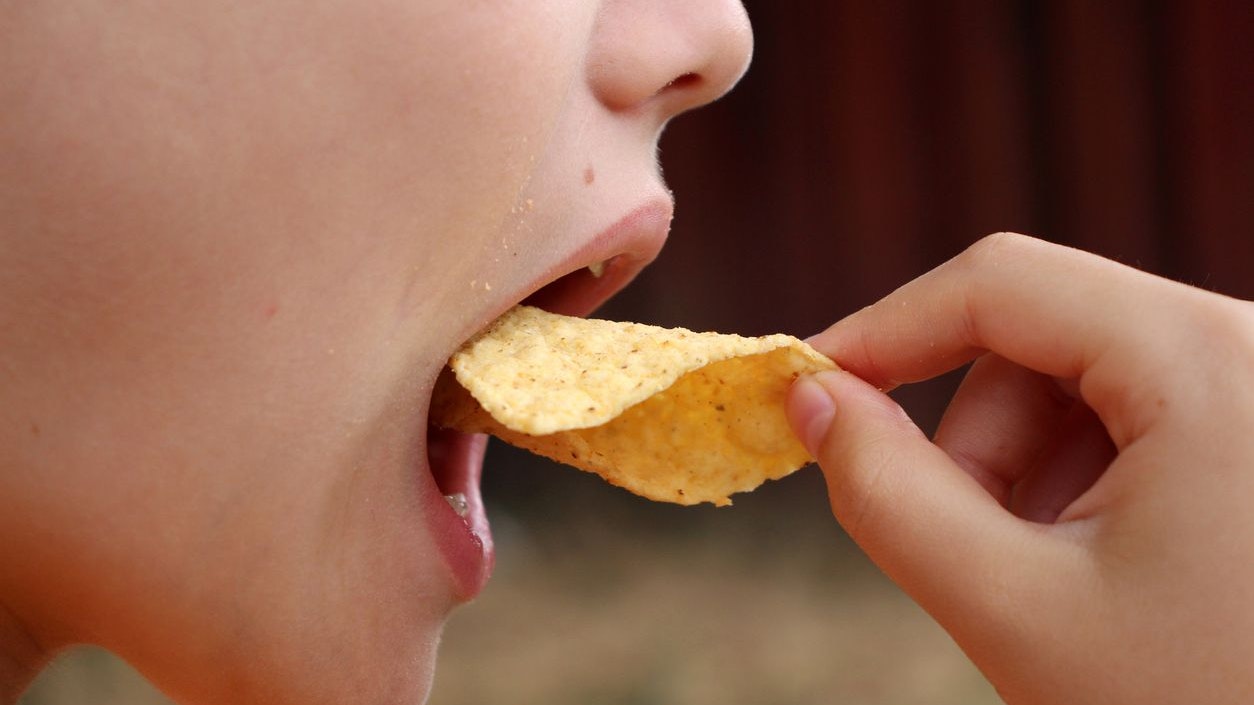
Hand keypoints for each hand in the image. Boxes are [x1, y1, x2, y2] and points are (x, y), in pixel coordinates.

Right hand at [787, 233, 1253, 704]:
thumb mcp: (1014, 608)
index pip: (1000, 284)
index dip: (884, 331)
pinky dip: (1084, 481)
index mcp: (1208, 359)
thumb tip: (814, 398)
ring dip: (1029, 473)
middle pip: (1039, 340)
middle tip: (975, 549)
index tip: (810, 387)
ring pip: (1080, 380)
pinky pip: (1136, 414)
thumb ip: (888, 492)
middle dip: (978, 444)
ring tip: (1057, 579)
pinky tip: (1110, 570)